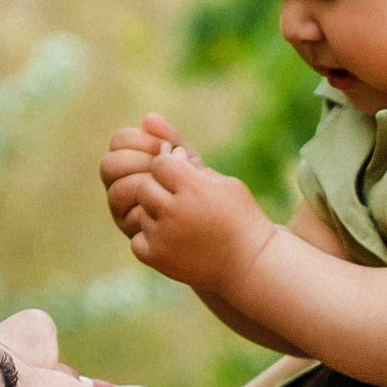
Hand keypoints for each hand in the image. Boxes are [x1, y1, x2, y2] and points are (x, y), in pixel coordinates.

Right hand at [102, 112, 189, 236]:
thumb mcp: (185, 159)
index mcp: (128, 161)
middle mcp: (118, 183)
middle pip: (109, 165)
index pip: (119, 141)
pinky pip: (131, 216)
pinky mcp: (132, 230)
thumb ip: (170, 138)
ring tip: (168, 186)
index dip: (142, 141)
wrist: (210, 221)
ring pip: (116, 191)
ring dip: (144, 186)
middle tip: (163, 169)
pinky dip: (151, 208)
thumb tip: (149, 118)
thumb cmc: (194, 185)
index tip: (166, 148)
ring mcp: (121, 209)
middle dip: (138, 163)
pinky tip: (170, 205)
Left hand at [104, 127, 278, 298]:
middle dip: (160, 189)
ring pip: (141, 210)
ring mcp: (163, 237)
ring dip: (155, 213)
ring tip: (180, 222)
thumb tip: (149, 121)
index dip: (171, 169)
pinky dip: (150, 237)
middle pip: (146, 186)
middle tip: (180, 200)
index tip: (185, 178)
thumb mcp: (224, 181)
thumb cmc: (240, 217)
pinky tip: (173, 238)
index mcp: (194, 188)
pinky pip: (137, 238)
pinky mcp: (156, 257)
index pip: (160, 164)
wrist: (249, 265)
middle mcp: (175, 211)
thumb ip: (189, 157)